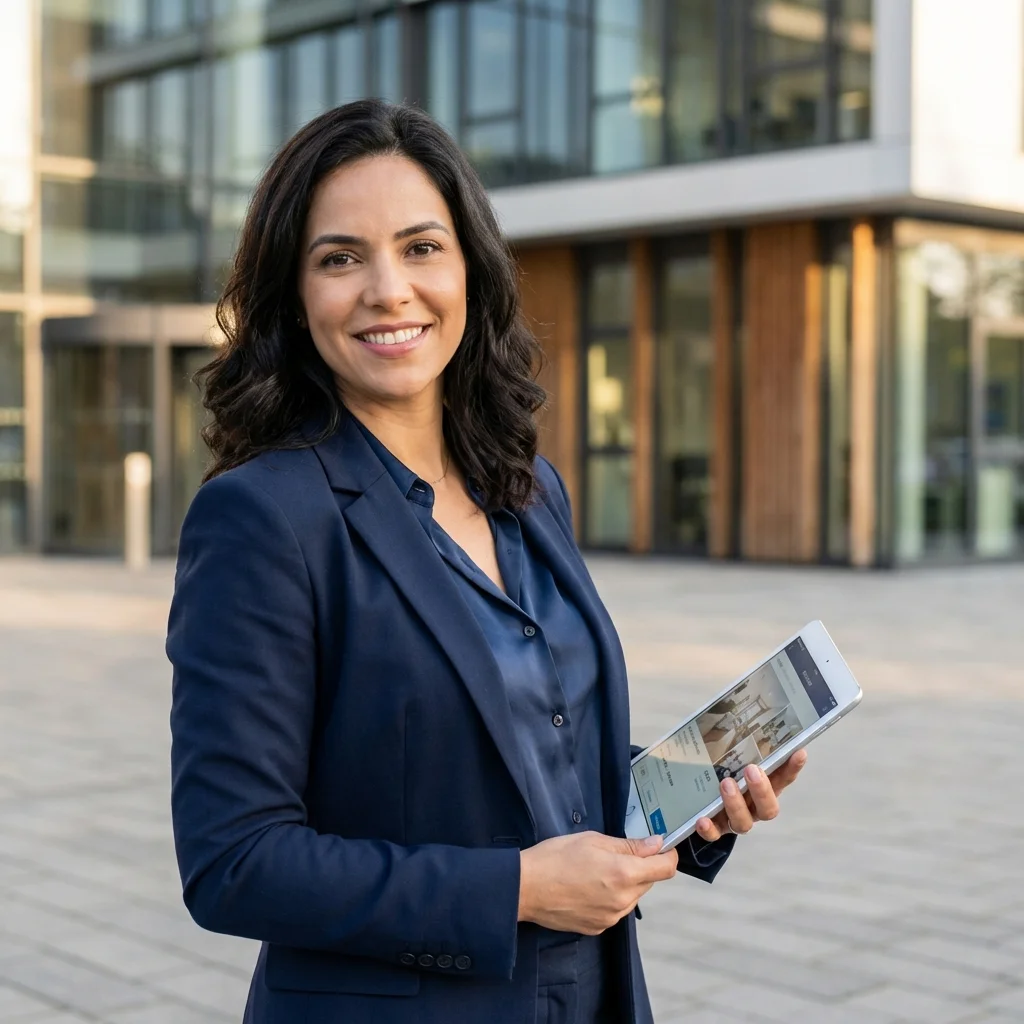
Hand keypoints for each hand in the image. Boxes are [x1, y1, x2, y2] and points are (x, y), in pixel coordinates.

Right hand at [518, 831, 677, 934]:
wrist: (525, 888)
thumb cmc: (555, 858)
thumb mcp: (593, 840)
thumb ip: (629, 845)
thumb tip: (656, 844)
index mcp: (624, 874)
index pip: (666, 868)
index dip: (668, 854)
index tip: (661, 847)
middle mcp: (622, 900)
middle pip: (649, 881)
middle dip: (640, 867)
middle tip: (615, 853)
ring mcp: (611, 917)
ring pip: (632, 896)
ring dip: (625, 883)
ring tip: (596, 871)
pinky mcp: (598, 927)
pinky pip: (615, 909)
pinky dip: (610, 897)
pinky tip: (588, 887)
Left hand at [694, 749, 807, 841]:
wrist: (701, 804)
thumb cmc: (722, 772)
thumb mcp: (729, 757)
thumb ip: (735, 744)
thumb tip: (731, 709)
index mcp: (763, 789)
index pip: (783, 779)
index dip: (793, 768)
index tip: (799, 752)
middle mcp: (753, 807)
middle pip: (768, 809)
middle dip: (762, 790)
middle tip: (751, 769)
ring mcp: (735, 820)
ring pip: (744, 823)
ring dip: (736, 804)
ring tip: (726, 783)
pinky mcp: (715, 829)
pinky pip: (714, 834)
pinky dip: (709, 829)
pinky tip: (702, 819)